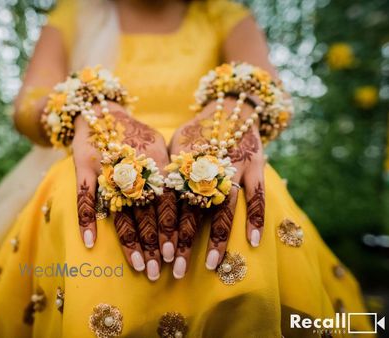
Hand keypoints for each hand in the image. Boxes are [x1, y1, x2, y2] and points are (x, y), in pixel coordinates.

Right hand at [72, 103, 177, 280]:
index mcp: (158, 162)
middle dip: (154, 244)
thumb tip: (185, 203)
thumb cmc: (134, 133)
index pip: (168, 203)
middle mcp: (136, 167)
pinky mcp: (85, 166)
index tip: (173, 254)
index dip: (170, 230)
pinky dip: (87, 220)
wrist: (101, 109)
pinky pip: (86, 197)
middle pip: (147, 213)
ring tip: (138, 266)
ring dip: (130, 241)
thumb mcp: (158, 146)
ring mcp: (109, 167)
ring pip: (121, 211)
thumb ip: (169, 172)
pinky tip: (89, 242)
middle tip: (158, 272)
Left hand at [168, 98, 265, 278]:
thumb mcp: (176, 144)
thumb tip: (153, 197)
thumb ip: (169, 170)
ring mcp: (234, 166)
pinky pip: (256, 195)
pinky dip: (255, 218)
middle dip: (184, 242)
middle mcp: (207, 167)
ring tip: (211, 264)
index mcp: (185, 162)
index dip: (164, 229)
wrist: (231, 105)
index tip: (158, 253)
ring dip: (216, 238)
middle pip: (193, 211)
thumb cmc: (198, 129)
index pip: (171, 203)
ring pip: (222, 208)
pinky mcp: (255, 165)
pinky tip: (253, 241)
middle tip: (176, 270)